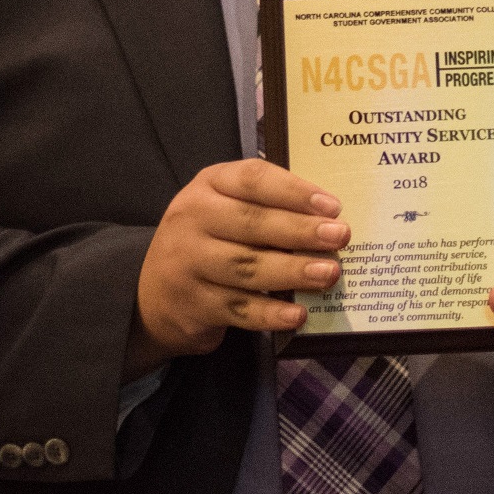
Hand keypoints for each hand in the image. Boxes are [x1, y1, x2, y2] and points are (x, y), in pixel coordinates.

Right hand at [132, 160, 348, 374]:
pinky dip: (271, 313)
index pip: (252, 179)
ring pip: (247, 267)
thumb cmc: (208, 241)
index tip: (332, 206)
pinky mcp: (192, 303)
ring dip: (292, 271)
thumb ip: (265, 206)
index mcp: (207, 186)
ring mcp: (187, 263)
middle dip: (300, 231)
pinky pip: (238, 308)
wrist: (154, 293)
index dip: (294, 191)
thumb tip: (327, 217)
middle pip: (252, 223)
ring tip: (329, 273)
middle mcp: (191, 219)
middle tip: (340, 237)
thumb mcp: (224, 209)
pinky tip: (298, 314)